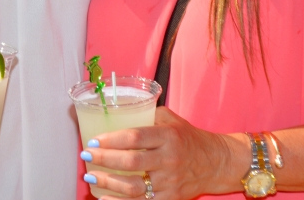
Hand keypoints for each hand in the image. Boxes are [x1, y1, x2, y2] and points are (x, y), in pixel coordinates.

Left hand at [80, 107, 243, 198]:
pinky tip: (104, 198)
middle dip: (104, 160)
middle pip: (131, 162)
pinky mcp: (170, 198)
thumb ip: (147, 115)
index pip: (135, 137)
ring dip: (108, 183)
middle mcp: (169, 159)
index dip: (112, 140)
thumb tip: (116, 112)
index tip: (94, 141)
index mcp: (168, 136)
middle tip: (86, 156)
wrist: (217, 162)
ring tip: (90, 177)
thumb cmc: (189, 137)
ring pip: (134, 187)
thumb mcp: (172, 120)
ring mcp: (170, 181)